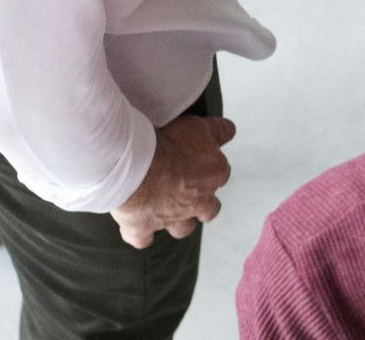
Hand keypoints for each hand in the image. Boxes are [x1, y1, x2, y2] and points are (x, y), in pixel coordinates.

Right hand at [110, 115, 235, 248]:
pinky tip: (139, 226)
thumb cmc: (168, 143)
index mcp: (214, 174)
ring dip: (178, 222)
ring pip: (183, 229)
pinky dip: (142, 233)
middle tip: (191, 192)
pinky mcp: (144, 229)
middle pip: (209, 209)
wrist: (135, 167)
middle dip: (203, 203)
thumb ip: (217, 131)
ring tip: (170, 210)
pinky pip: (144, 239)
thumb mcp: (199, 126)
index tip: (202, 163)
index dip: (212, 168)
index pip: (223, 172)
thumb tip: (229, 131)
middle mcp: (198, 201)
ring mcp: (171, 219)